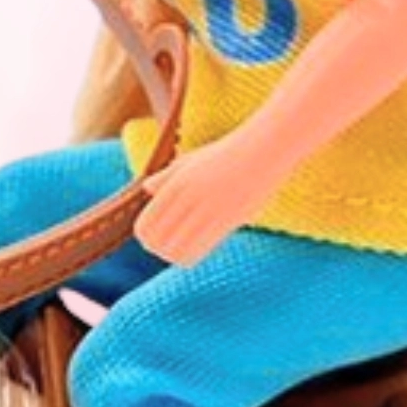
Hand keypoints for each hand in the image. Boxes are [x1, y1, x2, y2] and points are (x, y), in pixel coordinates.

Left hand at [134, 142, 281, 266]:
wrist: (262, 151)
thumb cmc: (226, 154)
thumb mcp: (192, 160)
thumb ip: (167, 176)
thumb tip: (147, 188)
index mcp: (176, 184)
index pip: (145, 224)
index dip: (144, 234)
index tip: (154, 233)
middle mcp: (188, 197)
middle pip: (156, 241)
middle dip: (156, 246)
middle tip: (164, 243)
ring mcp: (207, 210)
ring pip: (174, 250)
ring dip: (172, 253)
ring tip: (179, 246)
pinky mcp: (226, 221)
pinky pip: (196, 251)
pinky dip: (188, 255)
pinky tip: (194, 248)